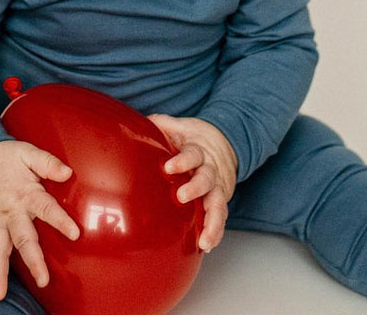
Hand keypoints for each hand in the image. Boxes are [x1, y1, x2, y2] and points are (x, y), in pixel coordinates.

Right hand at [0, 140, 79, 301]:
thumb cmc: (7, 157)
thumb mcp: (29, 153)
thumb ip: (48, 163)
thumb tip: (68, 172)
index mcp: (26, 194)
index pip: (47, 208)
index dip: (60, 221)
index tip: (74, 234)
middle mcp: (10, 211)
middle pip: (22, 238)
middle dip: (32, 260)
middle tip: (42, 279)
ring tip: (0, 292)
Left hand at [146, 114, 237, 252]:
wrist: (223, 142)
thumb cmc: (193, 138)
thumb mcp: (181, 127)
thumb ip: (163, 124)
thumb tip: (143, 121)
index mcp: (199, 151)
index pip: (192, 154)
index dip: (182, 160)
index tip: (169, 167)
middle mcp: (211, 170)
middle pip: (206, 179)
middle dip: (195, 188)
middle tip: (181, 197)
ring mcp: (217, 187)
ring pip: (218, 204)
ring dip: (212, 221)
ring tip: (204, 239)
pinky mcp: (220, 200)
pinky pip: (220, 217)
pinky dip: (216, 231)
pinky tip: (208, 245)